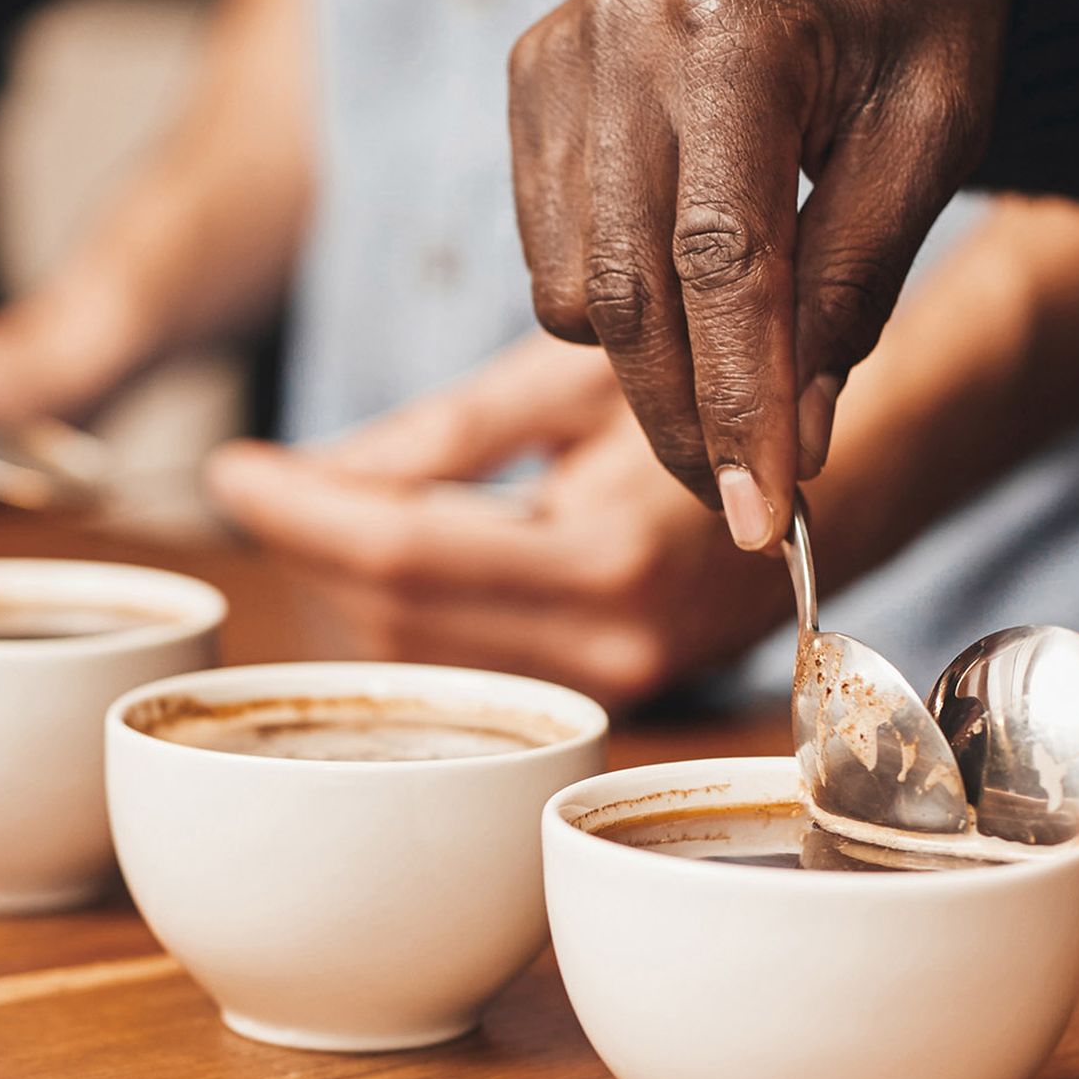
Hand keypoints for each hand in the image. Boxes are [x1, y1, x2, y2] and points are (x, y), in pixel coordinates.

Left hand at [202, 333, 786, 710]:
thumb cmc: (715, 392)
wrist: (847, 469)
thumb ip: (438, 437)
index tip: (231, 464)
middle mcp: (615, 642)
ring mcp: (618, 682)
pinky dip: (414, 614)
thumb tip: (303, 475)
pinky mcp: (614, 694)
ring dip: (354, 587)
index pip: (406, 556)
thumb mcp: (573, 384)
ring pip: (426, 657)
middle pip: (399, 622)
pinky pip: (475, 666)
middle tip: (268, 478)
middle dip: (315, 549)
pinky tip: (397, 555)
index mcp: (611, 555)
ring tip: (326, 509)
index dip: (301, 511)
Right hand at [509, 0, 1016, 549]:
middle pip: (630, 294)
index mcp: (729, 29)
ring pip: (575, 293)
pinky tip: (691, 302)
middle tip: (751, 508)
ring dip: (655, 375)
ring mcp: (557, 55)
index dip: (741, 406)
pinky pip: (550, 256)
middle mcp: (615, 34)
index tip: (767, 517)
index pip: (723, 264)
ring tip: (742, 393)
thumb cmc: (919, 8)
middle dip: (689, 424)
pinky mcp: (531, 79)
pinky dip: (616, 312)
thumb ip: (855, 290)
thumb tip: (796, 446)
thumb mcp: (930, 141)